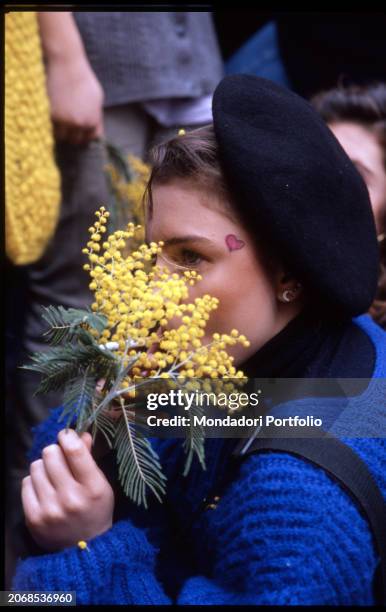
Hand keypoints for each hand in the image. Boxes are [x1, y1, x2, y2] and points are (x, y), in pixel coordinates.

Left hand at [22, 429, 113, 551]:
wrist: (84, 549)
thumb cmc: (95, 509)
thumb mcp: (100, 483)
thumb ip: (88, 457)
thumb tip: (78, 434)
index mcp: (93, 488)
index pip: (74, 451)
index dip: (67, 437)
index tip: (66, 436)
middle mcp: (71, 498)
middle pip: (50, 454)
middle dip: (55, 452)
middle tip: (60, 460)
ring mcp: (50, 509)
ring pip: (36, 466)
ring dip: (44, 467)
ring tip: (53, 477)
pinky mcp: (33, 518)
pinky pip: (26, 483)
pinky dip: (35, 482)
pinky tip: (44, 490)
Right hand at [45, 54, 103, 145]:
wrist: (66, 64)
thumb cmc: (83, 79)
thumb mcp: (97, 99)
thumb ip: (96, 116)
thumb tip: (95, 132)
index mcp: (93, 120)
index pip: (91, 137)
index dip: (86, 134)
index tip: (81, 131)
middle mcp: (80, 123)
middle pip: (76, 140)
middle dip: (73, 134)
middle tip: (69, 126)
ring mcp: (65, 120)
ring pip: (62, 136)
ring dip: (61, 131)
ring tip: (60, 121)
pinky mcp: (51, 115)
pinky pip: (51, 128)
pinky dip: (51, 124)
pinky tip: (52, 115)